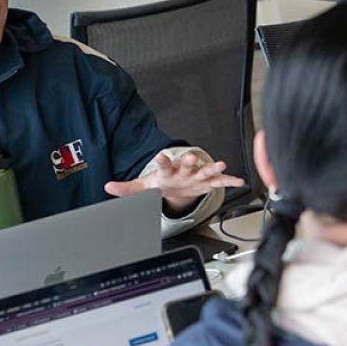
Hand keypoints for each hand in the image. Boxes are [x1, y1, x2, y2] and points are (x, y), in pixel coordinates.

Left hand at [104, 152, 244, 213]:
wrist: (176, 185)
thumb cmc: (161, 182)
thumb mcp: (143, 186)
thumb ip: (126, 188)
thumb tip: (107, 187)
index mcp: (168, 171)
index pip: (163, 164)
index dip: (162, 161)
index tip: (160, 156)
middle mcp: (184, 171)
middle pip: (187, 165)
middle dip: (191, 161)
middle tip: (193, 156)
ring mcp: (196, 176)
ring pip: (205, 171)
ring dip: (213, 168)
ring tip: (220, 164)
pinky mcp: (207, 182)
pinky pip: (220, 182)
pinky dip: (229, 181)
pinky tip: (239, 180)